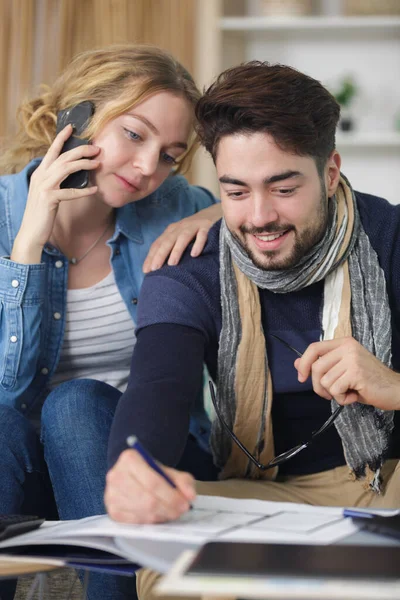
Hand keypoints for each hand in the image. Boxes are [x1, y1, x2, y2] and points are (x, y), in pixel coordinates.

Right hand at [11, 124, 99, 263]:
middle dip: (81, 150)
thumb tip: (71, 172)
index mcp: (40, 173)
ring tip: (98, 164)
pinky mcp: (49, 199)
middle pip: (63, 157)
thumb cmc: (42, 213)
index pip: (52, 151)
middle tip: (97, 149)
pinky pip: (70, 192)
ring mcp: (44, 186)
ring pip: (66, 168)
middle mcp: (40, 176)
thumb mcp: (47, 192)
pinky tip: (95, 189)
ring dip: (84, 165)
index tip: (72, 127)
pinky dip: (84, 191)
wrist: (31, 232)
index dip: (61, 138)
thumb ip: (55, 181)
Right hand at [105, 449, 195, 523]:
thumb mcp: (169, 471)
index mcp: (129, 459)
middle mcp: (116, 475)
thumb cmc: (151, 473)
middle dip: (168, 508)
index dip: (171, 496)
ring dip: (161, 516)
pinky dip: (150, 522)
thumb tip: (190, 495)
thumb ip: (183, 481)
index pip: (153, 482)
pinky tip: (158, 516)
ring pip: (142, 512)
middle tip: (181, 510)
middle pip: (147, 499)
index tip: (185, 503)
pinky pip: (135, 522)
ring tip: (171, 512)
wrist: (133, 475)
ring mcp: (111, 494)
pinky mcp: (112, 511)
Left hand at [142, 202, 220, 272]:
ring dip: (176, 250)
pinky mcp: (207, 226)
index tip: (146, 270)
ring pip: (183, 238)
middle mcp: (181, 227)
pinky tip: (194, 254)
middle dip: (160, 255)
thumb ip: (172, 248)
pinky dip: (198, 244)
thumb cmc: (196, 231)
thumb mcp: (181, 237)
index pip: (158, 244)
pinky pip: (202, 235)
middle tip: (155, 269)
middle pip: (168, 241)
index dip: (151, 256)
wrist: (216, 213)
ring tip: (172, 264)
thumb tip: (160, 268)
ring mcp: (194, 226)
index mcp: (172, 231)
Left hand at [295, 337, 399, 410]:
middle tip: (332, 393)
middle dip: (318, 386)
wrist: (395, 389)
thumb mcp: (342, 370)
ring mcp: (352, 359)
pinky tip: (354, 395)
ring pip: (324, 381)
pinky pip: (335, 390)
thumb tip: (296, 363)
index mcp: (343, 343)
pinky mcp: (356, 372)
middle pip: (316, 367)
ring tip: (349, 392)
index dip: (303, 363)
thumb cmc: (368, 381)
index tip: (302, 378)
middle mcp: (347, 347)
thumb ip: (322, 365)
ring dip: (334, 394)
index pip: (314, 348)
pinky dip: (342, 399)